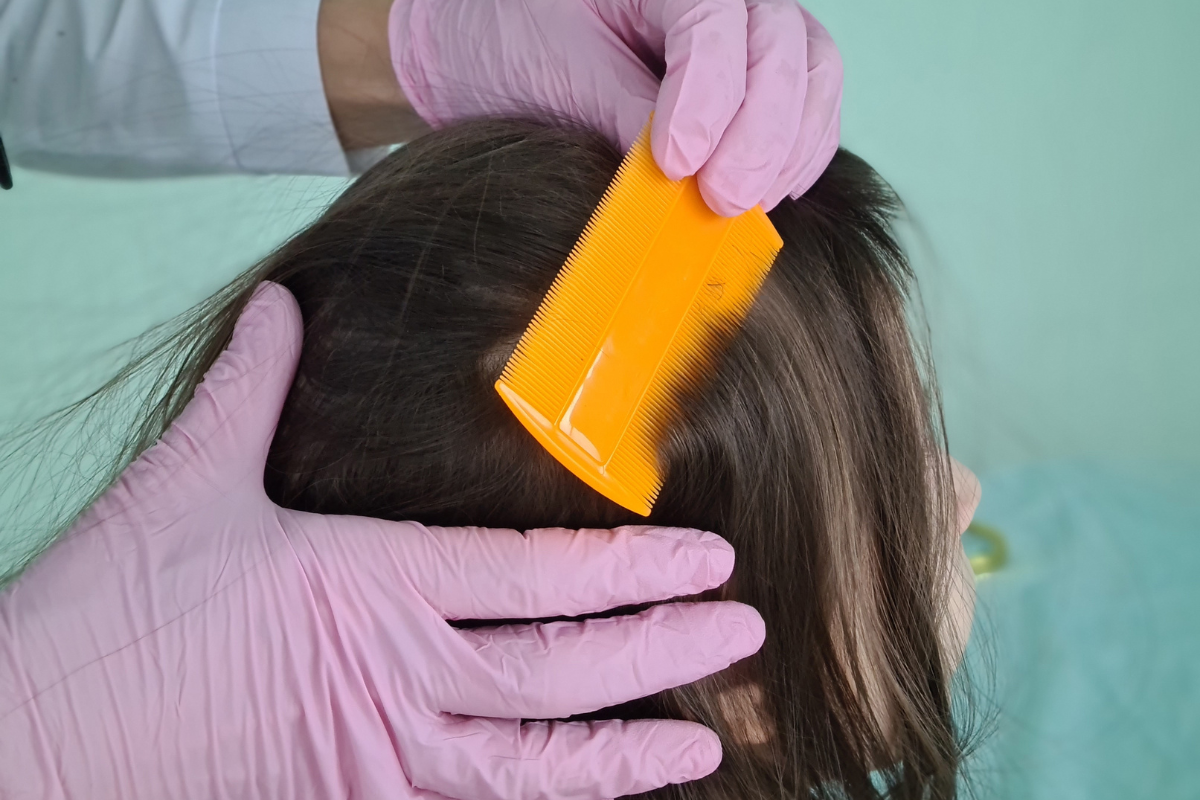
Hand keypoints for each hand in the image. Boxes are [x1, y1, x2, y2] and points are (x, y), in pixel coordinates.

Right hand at [0, 283, 764, 799]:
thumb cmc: (112, 612)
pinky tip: (597, 790)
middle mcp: (395, 674)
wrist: (39, 738)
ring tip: (706, 741)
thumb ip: (253, 391)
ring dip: (626, 749)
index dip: (629, 570)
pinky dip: (548, 798)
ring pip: (534, 761)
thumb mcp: (187, 485)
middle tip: (745, 630)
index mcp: (368, 585)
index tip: (706, 558)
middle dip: (661, 649)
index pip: (533, 575)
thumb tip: (279, 310)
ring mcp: (381, 754)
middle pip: (559, 669)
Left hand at [388, 0, 841, 215]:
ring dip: (789, 148)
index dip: (710, 97)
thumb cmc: (515, 39)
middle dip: (762, 132)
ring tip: (744, 204)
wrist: (491, 38)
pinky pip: (807, 105)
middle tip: (723, 200)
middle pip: (785, 47)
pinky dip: (795, 154)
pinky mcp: (756, 75)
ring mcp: (749, 28)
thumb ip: (621, 117)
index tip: (677, 163)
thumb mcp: (557, 73)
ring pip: (813, 73)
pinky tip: (765, 194)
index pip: (716, 21)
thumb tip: (675, 189)